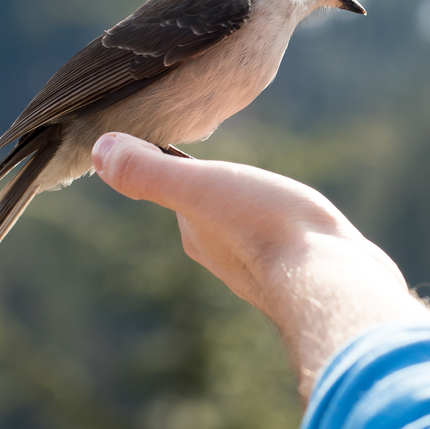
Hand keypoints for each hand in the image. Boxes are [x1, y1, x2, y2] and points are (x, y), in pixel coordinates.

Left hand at [90, 132, 429, 397]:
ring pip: (248, 229)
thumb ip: (149, 171)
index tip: (194, 150)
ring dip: (255, 212)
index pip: (179, 193)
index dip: (184, 169)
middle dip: (219, 191)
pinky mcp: (300, 273)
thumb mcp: (201, 186)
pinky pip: (284, 243)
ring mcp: (262, 268)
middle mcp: (222, 256)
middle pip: (211, 214)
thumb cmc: (266, 226)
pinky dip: (285, 229)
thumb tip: (97, 150)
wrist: (331, 278)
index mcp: (195, 233)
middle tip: (234, 166)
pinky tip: (303, 224)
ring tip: (270, 192)